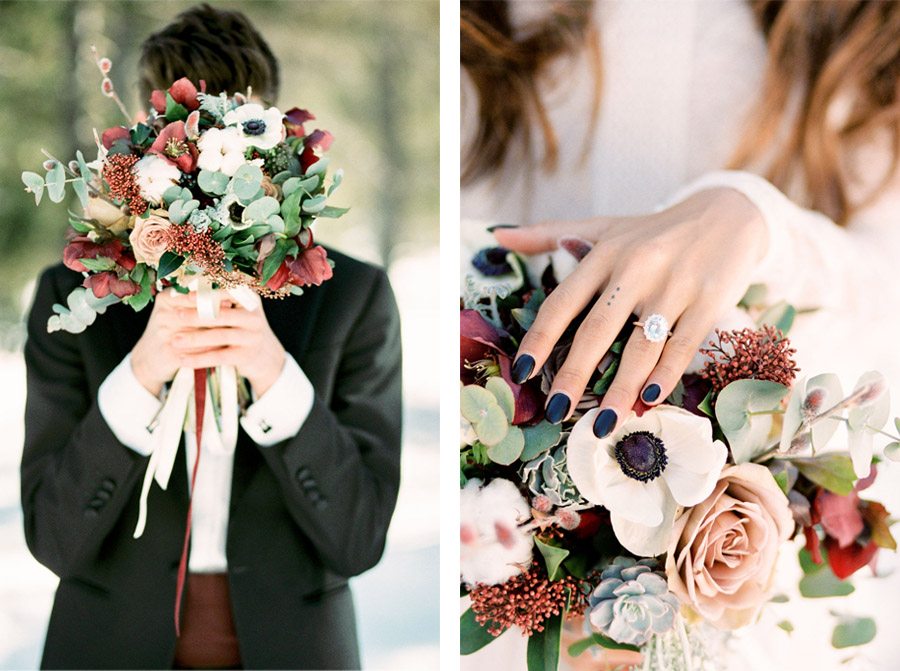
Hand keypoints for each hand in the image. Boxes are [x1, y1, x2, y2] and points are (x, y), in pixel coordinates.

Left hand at [131, 289, 285, 396]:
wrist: (263, 353)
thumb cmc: (239, 325)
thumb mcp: (234, 309)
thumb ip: (214, 300)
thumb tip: (179, 291)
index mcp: (249, 298)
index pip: (226, 292)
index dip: (206, 294)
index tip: (186, 295)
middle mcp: (255, 316)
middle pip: (222, 314)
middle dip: (196, 315)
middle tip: (175, 316)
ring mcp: (253, 336)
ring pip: (219, 336)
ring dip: (194, 338)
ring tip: (174, 340)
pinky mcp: (247, 355)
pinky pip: (219, 357)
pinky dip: (199, 359)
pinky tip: (183, 360)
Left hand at [493, 188, 766, 436]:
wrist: (727, 213)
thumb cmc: (652, 231)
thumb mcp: (602, 227)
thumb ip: (549, 234)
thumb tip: (499, 234)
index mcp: (602, 255)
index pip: (562, 303)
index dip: (539, 339)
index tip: (523, 372)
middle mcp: (634, 268)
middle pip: (596, 330)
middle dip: (574, 375)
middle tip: (556, 412)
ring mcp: (673, 285)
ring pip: (641, 345)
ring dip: (621, 388)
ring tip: (605, 423)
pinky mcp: (708, 299)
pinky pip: (682, 344)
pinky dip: (666, 374)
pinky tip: (650, 398)